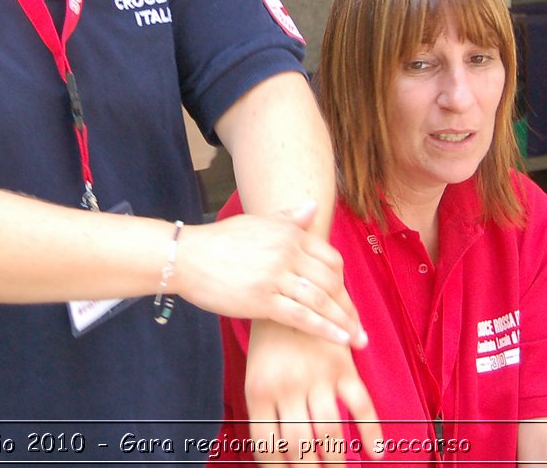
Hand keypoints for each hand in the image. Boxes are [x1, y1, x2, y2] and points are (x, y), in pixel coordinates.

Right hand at [174, 200, 365, 346]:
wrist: (186, 256)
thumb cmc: (220, 241)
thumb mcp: (257, 223)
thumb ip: (288, 218)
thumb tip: (313, 206)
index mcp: (289, 234)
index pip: (330, 259)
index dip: (342, 282)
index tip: (346, 299)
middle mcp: (288, 253)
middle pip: (331, 282)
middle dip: (348, 307)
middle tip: (360, 327)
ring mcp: (276, 276)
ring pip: (321, 301)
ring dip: (343, 322)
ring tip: (357, 339)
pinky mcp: (263, 300)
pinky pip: (302, 317)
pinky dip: (324, 329)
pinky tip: (339, 340)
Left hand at [243, 320, 380, 463]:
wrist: (288, 289)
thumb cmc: (270, 340)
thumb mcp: (258, 374)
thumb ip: (266, 411)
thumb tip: (277, 457)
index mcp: (258, 391)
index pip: (267, 446)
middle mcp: (286, 387)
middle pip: (300, 447)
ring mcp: (316, 377)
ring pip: (331, 434)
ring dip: (339, 464)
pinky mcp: (342, 365)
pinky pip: (361, 405)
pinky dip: (371, 431)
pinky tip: (376, 452)